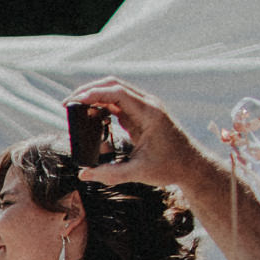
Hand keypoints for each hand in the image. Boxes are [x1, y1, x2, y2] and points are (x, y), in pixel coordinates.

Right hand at [64, 78, 210, 195]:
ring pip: (115, 90)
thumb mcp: (139, 173)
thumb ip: (110, 174)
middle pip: (114, 85)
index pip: (118, 93)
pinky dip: (101, 104)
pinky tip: (89, 115)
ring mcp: (145, 107)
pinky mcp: (141, 114)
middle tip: (68, 103)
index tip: (74, 102)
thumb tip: (83, 174)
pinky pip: (118, 101)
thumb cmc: (170, 167)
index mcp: (149, 114)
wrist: (192, 165)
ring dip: (94, 95)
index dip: (94, 94)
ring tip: (74, 108)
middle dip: (89, 90)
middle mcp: (148, 105)